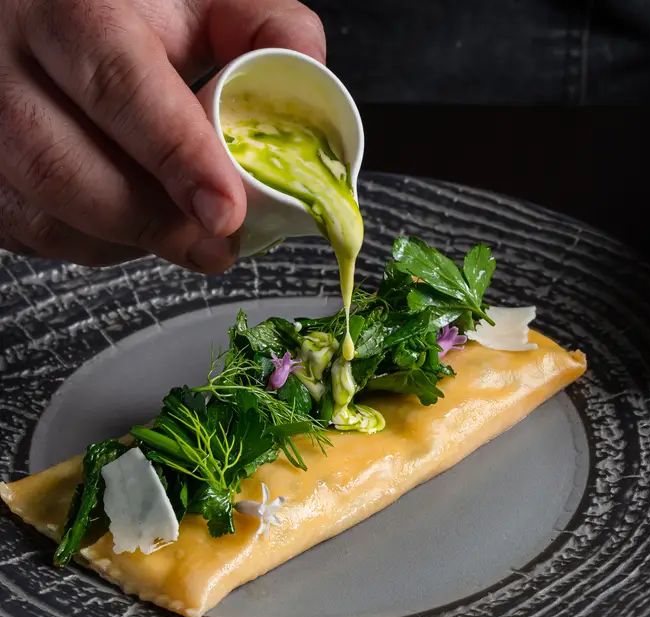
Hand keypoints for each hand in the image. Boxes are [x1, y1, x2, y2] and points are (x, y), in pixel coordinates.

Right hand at [0, 0, 324, 272]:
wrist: (44, 18)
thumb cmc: (125, 10)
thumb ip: (260, 26)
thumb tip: (306, 69)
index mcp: (69, 10)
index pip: (119, 87)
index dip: (177, 159)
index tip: (225, 212)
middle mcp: (5, 66)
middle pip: (70, 170)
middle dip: (157, 226)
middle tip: (216, 247)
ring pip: (48, 217)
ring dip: (128, 242)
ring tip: (180, 233)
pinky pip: (33, 237)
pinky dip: (95, 246)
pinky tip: (131, 225)